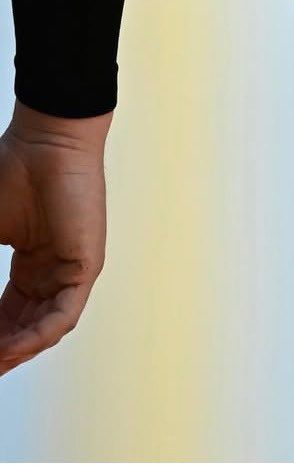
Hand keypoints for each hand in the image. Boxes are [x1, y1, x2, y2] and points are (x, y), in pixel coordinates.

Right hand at [0, 103, 111, 374]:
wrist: (47, 141)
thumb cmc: (11, 173)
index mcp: (31, 264)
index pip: (7, 317)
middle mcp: (53, 271)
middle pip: (23, 328)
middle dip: (0, 350)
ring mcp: (72, 270)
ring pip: (43, 329)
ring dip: (14, 351)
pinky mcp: (87, 265)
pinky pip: (63, 315)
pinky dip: (36, 337)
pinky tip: (9, 350)